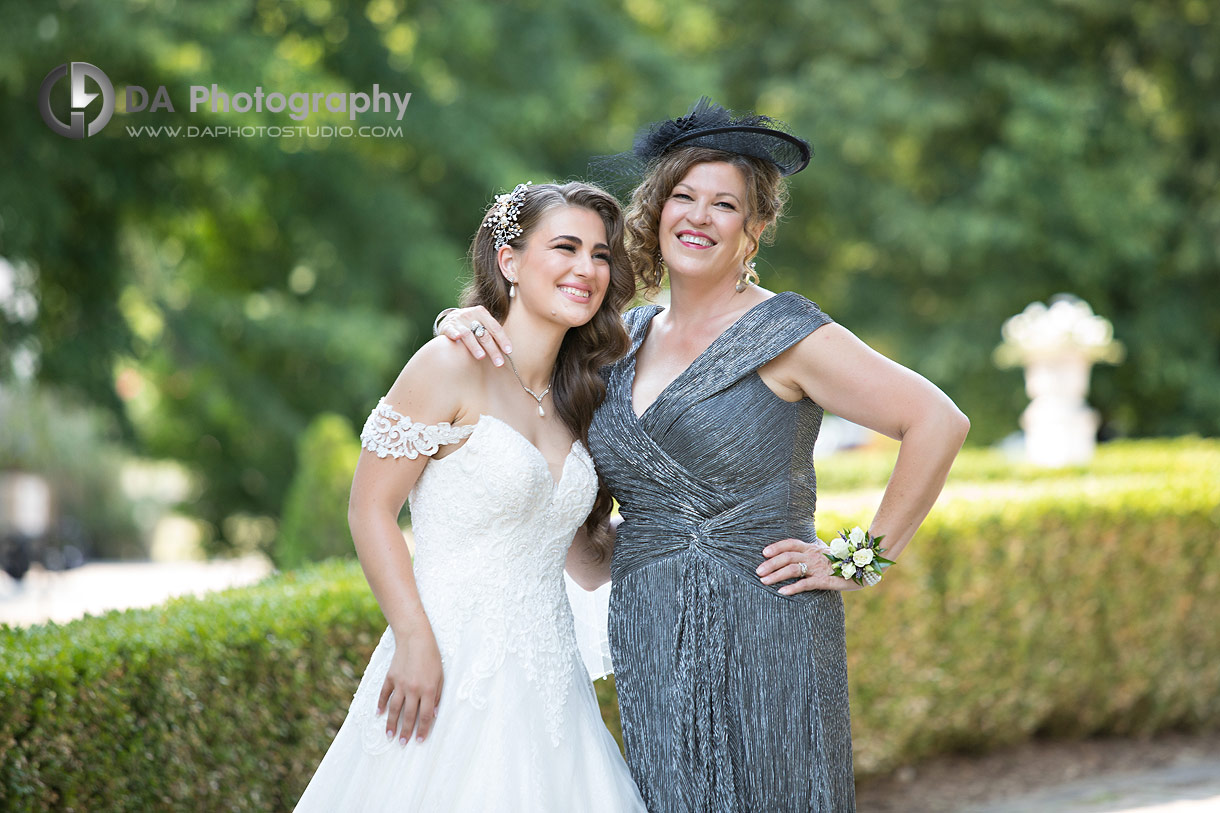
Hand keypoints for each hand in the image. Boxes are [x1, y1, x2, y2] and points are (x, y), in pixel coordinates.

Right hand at [378, 628, 443, 744]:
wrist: (415, 638)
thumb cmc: (432, 657)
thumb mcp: (441, 676)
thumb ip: (438, 696)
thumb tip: (433, 715)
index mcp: (428, 690)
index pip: (425, 716)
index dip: (422, 730)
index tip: (420, 741)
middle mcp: (413, 689)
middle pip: (408, 715)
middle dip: (406, 732)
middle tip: (403, 743)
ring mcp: (400, 683)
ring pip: (394, 709)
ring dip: (392, 724)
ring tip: (390, 736)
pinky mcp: (390, 677)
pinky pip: (384, 694)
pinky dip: (381, 704)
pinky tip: (380, 714)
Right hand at [437, 306, 510, 366]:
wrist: (450, 319)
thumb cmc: (471, 325)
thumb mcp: (482, 324)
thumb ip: (492, 333)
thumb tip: (508, 351)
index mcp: (482, 313)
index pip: (495, 328)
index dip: (503, 340)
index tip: (508, 351)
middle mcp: (470, 315)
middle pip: (484, 334)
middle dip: (492, 350)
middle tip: (499, 363)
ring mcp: (458, 321)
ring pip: (468, 334)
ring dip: (475, 346)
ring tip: (481, 357)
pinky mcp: (447, 326)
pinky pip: (451, 331)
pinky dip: (454, 334)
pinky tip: (457, 338)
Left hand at [757, 537, 863, 594]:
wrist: (867, 568)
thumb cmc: (844, 562)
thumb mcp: (827, 553)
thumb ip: (813, 552)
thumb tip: (799, 553)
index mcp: (813, 548)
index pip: (791, 543)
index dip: (776, 546)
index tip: (763, 552)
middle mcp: (814, 555)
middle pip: (787, 556)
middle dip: (771, 563)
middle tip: (758, 571)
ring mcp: (819, 568)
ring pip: (793, 569)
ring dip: (776, 575)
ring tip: (764, 581)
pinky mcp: (825, 581)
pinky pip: (806, 584)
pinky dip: (793, 588)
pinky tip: (782, 592)